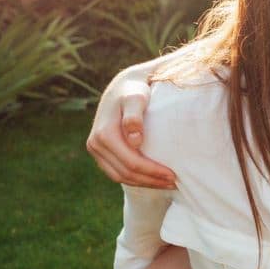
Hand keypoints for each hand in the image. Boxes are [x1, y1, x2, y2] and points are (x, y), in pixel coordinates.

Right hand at [85, 69, 175, 187]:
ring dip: (143, 183)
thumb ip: (134, 116)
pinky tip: (152, 178)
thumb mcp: (136, 98)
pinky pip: (116, 172)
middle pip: (125, 173)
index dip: (152, 172)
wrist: (123, 85)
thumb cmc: (134, 90)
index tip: (173, 175)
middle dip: (150, 181)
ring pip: (119, 176)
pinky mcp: (99, 152)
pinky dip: (134, 178)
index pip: (131, 162)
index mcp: (104, 134)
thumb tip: (135, 141)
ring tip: (166, 183)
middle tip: (174, 183)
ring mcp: (95, 149)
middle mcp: (95, 144)